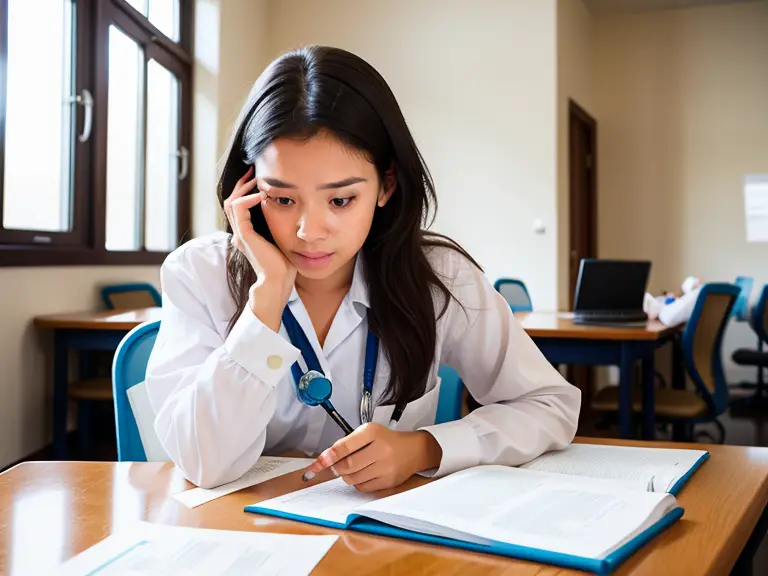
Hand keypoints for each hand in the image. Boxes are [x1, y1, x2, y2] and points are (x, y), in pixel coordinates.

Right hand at [223, 166, 295, 330]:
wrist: (279, 283)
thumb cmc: (285, 267)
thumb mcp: (284, 241)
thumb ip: (283, 228)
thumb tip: (296, 215)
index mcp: (247, 235)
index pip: (239, 207)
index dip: (246, 191)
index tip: (260, 178)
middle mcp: (241, 234)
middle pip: (232, 200)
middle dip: (242, 184)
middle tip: (255, 171)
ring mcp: (241, 235)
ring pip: (231, 202)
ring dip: (244, 188)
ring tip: (257, 179)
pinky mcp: (245, 236)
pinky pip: (239, 209)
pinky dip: (248, 198)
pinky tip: (261, 195)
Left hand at [302, 423, 442, 491]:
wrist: (413, 450)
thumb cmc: (386, 440)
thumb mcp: (368, 433)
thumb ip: (347, 443)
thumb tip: (326, 458)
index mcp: (373, 432)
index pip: (345, 446)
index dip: (329, 456)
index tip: (319, 462)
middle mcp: (381, 449)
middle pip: (347, 466)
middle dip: (337, 467)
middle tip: (336, 465)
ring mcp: (386, 467)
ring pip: (353, 479)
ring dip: (346, 476)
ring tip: (353, 468)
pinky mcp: (388, 481)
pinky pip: (363, 487)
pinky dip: (357, 483)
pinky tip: (364, 474)